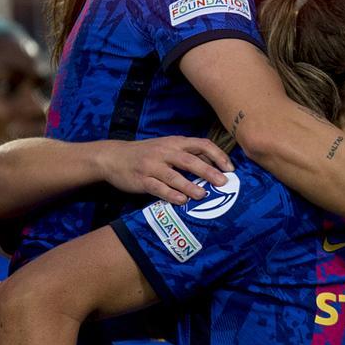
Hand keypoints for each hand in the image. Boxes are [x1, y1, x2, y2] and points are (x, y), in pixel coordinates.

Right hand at [98, 137, 234, 204]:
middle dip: (208, 171)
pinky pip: (158, 188)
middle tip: (223, 183)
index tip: (230, 168)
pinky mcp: (142, 180)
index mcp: (174, 142)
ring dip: (190, 186)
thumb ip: (187, 154)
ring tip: (203, 195)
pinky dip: (171, 195)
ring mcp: (152, 166)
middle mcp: (164, 152)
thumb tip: (214, 163)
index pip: (201, 144)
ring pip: (174, 176)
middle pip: (190, 160)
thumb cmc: (146, 153)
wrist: (114, 157)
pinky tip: (182, 201)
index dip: (217, 155)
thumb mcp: (166, 147)